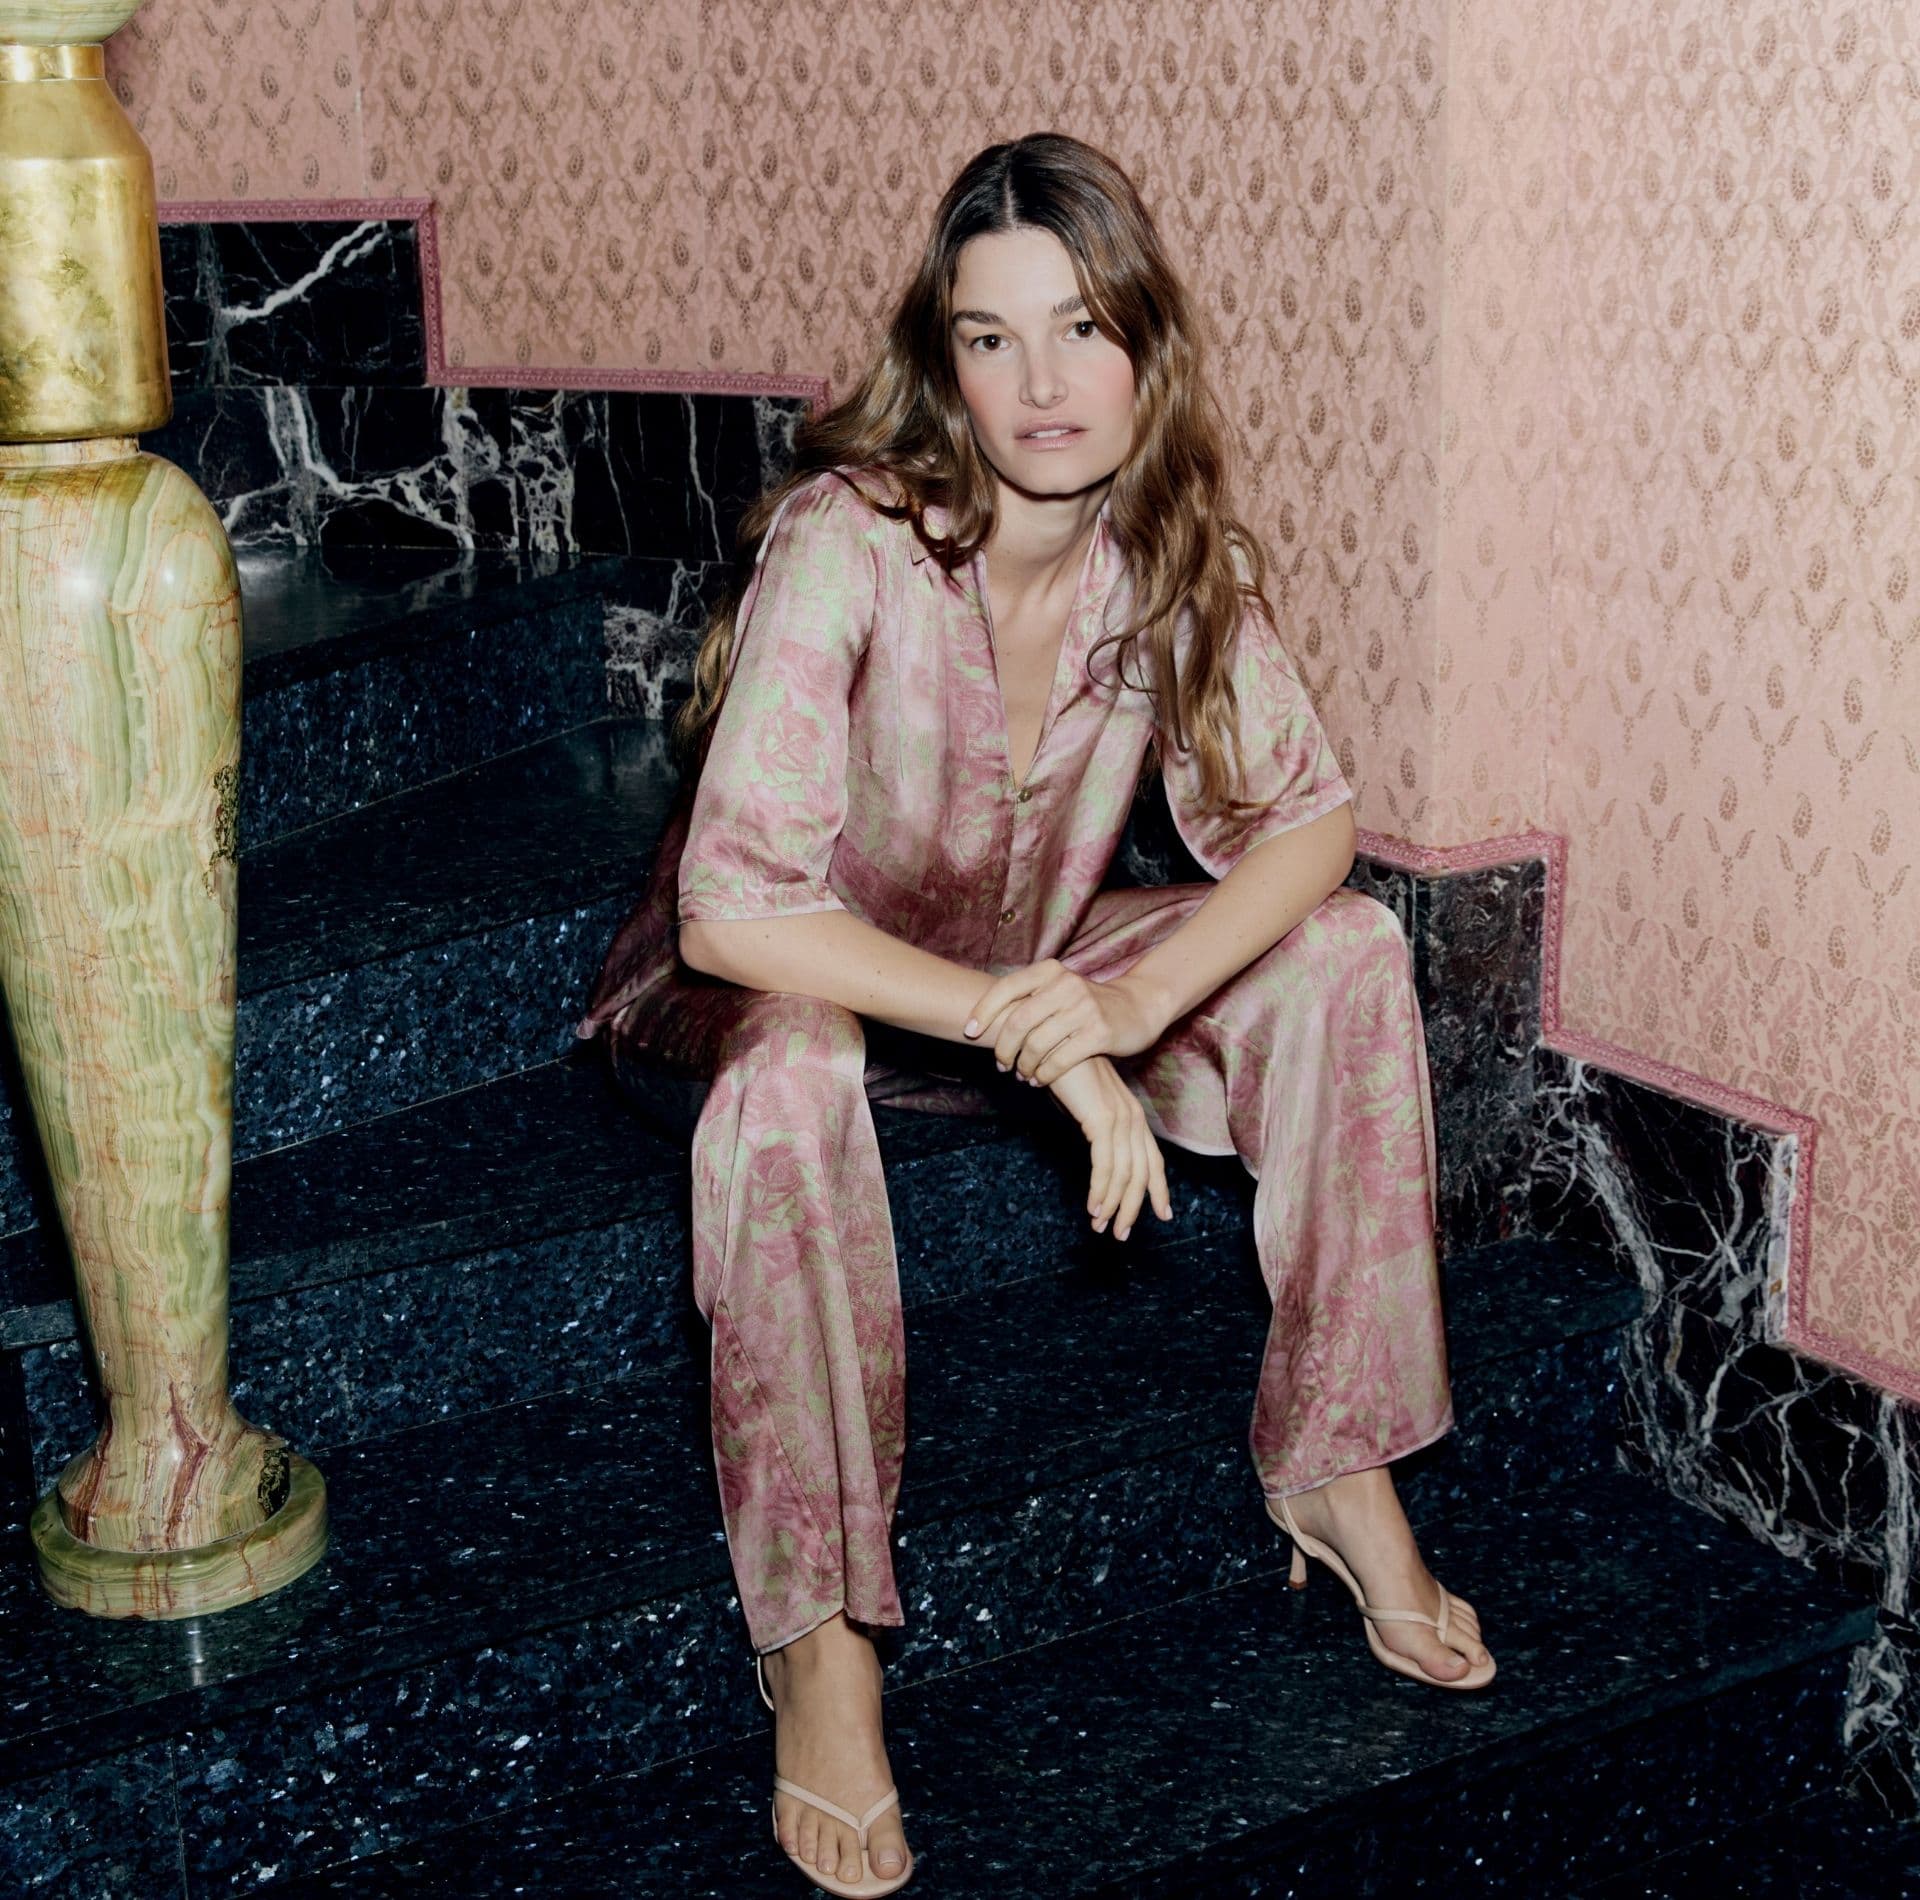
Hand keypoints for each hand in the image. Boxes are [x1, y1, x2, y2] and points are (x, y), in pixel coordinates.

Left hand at [962, 959, 1169, 1087]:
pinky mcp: (1099, 1033)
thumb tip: (987, 1017)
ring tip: (1022, 1075)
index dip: (983, 1011)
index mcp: (1051, 971)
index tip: (968, 1031)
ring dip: (1024, 1066)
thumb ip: (1031, 997)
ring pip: (1036, 1044)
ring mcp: (1083, 1008)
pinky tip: (1040, 1079)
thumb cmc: (1090, 1002)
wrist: (1140, 1006)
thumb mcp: (1061, 988)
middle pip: (1018, 1021)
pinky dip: (1044, 1074)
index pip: (1006, 988)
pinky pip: (1059, 1060)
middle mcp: (1065, 985)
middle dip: (1003, 1047)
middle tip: (1001, 1064)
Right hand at [1045, 1056, 1173, 1240]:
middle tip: (1121, 1233)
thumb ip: (1091, 1127)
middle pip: (1142, 1170)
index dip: (1157, 1188)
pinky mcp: (1101, 1117)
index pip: (1150, 1157)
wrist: (1042, 1041)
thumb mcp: (1079, 1104)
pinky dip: (1100, 1189)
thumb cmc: (1055, 1072)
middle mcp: (1130, 1115)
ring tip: (1101, 1227)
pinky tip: (1092, 1208)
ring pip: (1125, 1172)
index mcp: (1129, 1112)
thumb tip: (1094, 1151)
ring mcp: (1119, 1116)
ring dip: (1113, 1204)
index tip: (1162, 1214)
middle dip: (1135, 1205)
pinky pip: (1106, 1164)